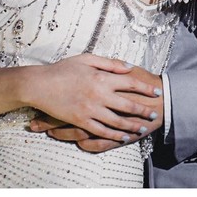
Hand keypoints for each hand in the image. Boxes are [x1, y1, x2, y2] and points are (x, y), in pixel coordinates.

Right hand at [29, 54, 161, 141]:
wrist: (39, 85)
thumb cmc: (62, 69)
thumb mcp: (87, 59)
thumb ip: (109, 63)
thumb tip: (128, 66)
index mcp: (102, 77)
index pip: (131, 82)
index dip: (146, 88)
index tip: (157, 92)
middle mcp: (99, 94)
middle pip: (128, 104)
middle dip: (143, 110)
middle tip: (154, 114)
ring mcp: (90, 109)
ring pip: (117, 121)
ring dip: (132, 126)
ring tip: (143, 129)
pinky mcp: (80, 120)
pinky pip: (101, 131)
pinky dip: (114, 135)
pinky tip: (123, 137)